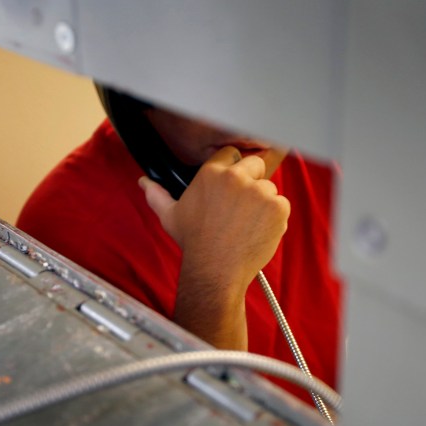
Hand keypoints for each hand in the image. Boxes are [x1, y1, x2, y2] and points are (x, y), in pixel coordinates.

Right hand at [139, 146, 289, 348]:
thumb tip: (143, 182)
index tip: (230, 189)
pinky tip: (258, 232)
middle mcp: (236, 178)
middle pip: (254, 165)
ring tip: (247, 225)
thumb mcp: (171, 216)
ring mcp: (259, 192)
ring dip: (263, 203)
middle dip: (251, 181)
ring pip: (269, 188)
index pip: (231, 154)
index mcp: (212, 173)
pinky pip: (282, 205)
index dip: (232, 170)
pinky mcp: (277, 207)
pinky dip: (275, 218)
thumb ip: (157, 195)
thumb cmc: (194, 243)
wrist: (215, 271)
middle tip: (241, 208)